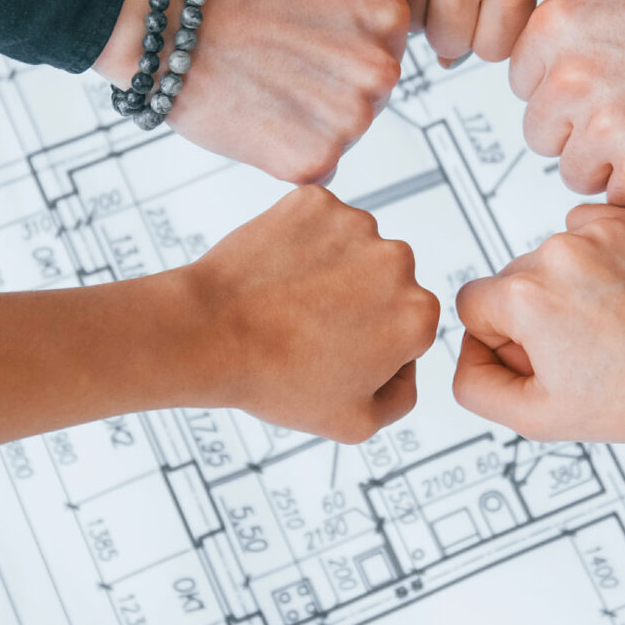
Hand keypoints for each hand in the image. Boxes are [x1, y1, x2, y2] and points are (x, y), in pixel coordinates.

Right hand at [96, 0, 409, 183]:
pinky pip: (318, 166)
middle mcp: (380, 69)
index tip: (305, 44)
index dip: (341, 53)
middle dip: (332, 92)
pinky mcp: (316, 160)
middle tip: (280, 73)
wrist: (170, 28)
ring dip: (311, 124)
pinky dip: (288, 153)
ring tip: (266, 92)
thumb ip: (360, 18)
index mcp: (388, 19)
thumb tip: (381, 50)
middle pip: (370, 98)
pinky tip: (259, 120)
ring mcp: (351, 119)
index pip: (385, 52)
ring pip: (345, 135)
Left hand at [180, 186, 439, 440]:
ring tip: (287, 301)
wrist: (209, 334)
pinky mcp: (315, 201)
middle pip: (385, 281)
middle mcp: (397, 262)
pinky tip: (276, 273)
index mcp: (416, 315)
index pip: (409, 326)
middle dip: (358, 300)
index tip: (338, 350)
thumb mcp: (355, 423)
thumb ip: (400, 397)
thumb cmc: (276, 380)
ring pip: (352, 248)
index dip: (374, 343)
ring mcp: (355, 225)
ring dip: (330, 268)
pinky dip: (300, 240)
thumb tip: (405, 367)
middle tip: (309, 327)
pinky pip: (317, 221)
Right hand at [454, 204, 624, 447]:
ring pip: (552, 257)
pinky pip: (589, 232)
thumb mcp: (538, 418)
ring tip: (614, 326)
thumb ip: (475, 386)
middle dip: (537, 314)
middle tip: (587, 352)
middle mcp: (557, 252)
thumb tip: (468, 350)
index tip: (546, 362)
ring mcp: (598, 231)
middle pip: (514, 280)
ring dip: (570, 287)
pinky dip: (601, 261)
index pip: (474, 306)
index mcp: (526, 296)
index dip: (503, 342)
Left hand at [509, 0, 624, 207]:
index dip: (565, 90)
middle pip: (541, 131)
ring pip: (574, 171)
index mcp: (559, 23)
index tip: (603, 86)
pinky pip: (616, 200)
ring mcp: (604, 126)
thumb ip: (576, 32)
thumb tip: (541, 65)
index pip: (524, 82)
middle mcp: (571, 74)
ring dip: (611, 163)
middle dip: (581, 130)